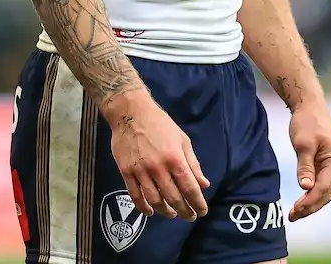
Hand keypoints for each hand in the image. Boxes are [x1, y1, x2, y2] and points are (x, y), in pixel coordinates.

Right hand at [105, 91, 209, 220]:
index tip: (202, 212)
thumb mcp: (182, 140)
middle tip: (189, 216)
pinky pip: (135, 195)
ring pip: (154, 200)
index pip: (190, 188)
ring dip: (165, 211)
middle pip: (173, 198)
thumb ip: (193, 164)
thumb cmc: (160, 124)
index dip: (197, 203)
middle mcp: (158, 168)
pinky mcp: (126, 172)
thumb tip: (204, 184)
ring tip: (171, 214)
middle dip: (184, 211)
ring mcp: (141, 171)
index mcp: (175, 158)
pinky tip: (150, 211)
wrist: (131, 113)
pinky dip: (143, 207)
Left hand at [287, 102, 330, 221]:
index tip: (294, 209)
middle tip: (292, 216)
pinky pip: (321, 186)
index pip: (324, 187)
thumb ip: (305, 166)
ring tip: (294, 214)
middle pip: (326, 194)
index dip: (309, 201)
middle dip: (310, 207)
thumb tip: (306, 188)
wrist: (310, 106)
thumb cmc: (307, 122)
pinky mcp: (325, 166)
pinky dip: (311, 196)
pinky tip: (300, 203)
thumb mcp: (303, 143)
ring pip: (324, 193)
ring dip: (311, 204)